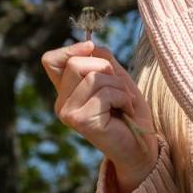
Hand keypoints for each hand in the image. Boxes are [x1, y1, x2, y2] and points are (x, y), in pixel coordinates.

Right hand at [40, 41, 156, 190]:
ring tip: (125, 103)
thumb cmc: (129, 112)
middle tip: (119, 88)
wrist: (141, 146)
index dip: (70, 49)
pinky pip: (105, 93)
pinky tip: (126, 112)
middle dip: (106, 68)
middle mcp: (62, 103)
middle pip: (75, 63)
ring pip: (94, 77)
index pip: (50, 61)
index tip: (91, 48)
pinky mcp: (81, 121)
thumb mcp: (116, 78)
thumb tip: (90, 45)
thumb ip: (102, 60)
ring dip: (119, 86)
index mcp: (66, 91)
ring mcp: (68, 113)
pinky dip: (123, 98)